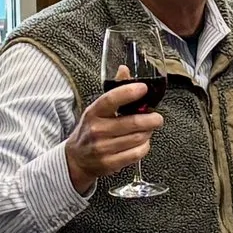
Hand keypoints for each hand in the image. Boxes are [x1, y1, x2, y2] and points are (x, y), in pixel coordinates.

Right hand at [63, 77, 162, 195]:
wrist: (76, 159)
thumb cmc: (90, 130)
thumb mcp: (97, 109)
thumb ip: (114, 90)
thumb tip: (124, 69)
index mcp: (93, 112)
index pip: (111, 99)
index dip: (129, 92)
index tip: (144, 88)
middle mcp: (97, 130)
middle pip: (133, 122)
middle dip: (152, 119)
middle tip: (157, 118)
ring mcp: (102, 148)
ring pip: (138, 138)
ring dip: (148, 133)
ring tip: (147, 130)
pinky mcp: (109, 163)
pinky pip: (136, 154)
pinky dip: (144, 147)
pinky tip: (141, 143)